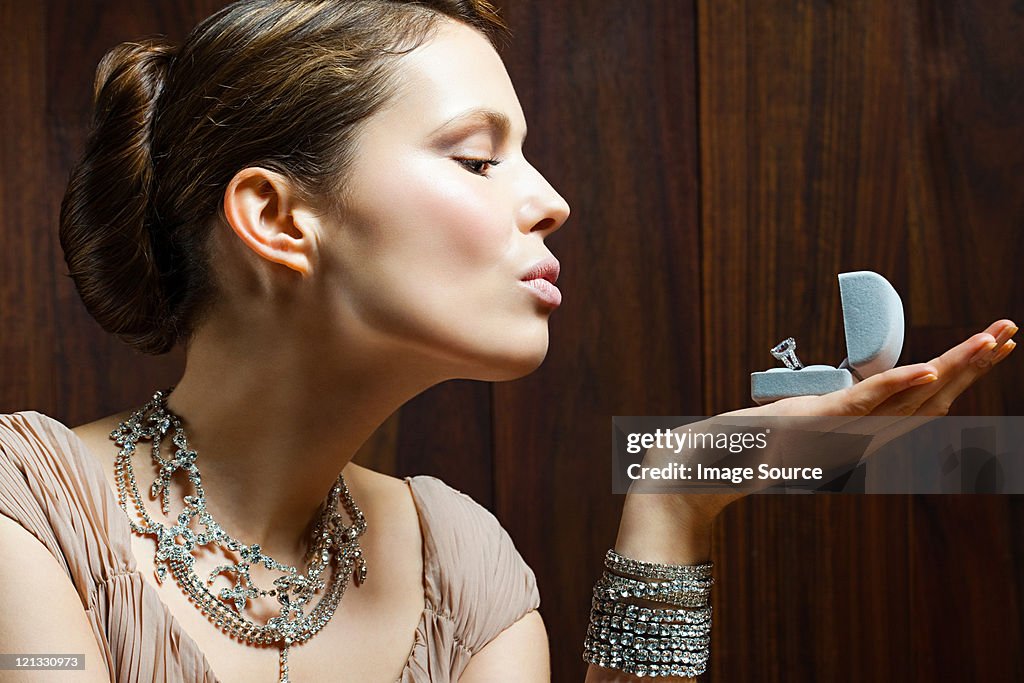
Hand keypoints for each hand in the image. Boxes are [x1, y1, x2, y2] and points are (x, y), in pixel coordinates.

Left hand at [616, 319, 1016, 563]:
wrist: (702, 473)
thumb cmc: (743, 452)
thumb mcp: (790, 427)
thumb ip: (818, 417)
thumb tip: (835, 403)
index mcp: (857, 432)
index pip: (921, 398)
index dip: (959, 372)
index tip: (991, 344)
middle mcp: (859, 433)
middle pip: (930, 394)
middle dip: (973, 363)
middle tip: (1012, 331)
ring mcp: (842, 429)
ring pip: (910, 395)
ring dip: (955, 365)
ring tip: (995, 338)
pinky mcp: (817, 422)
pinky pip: (867, 402)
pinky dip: (901, 384)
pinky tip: (934, 367)